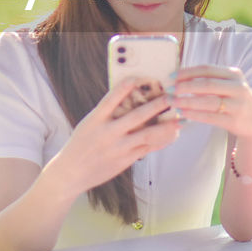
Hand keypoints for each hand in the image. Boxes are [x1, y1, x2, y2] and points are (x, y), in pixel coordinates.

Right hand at [44, 78, 181, 197]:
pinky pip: (147, 149)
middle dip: (156, 106)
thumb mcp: (89, 124)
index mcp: (95, 120)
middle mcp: (107, 133)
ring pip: (147, 135)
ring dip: (165, 127)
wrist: (71, 173)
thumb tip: (130, 99)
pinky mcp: (125, 160)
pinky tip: (172, 135)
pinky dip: (160, 141)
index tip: (138, 77)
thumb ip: (107, 113)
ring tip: (179, 119)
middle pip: (136, 116)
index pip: (111, 99)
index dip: (124, 87)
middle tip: (171, 97)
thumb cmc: (81, 144)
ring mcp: (118, 148)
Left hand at [172, 65, 251, 141]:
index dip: (187, 72)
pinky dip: (195, 114)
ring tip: (173, 102)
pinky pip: (211, 117)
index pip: (207, 69)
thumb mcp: (228, 85)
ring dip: (187, 101)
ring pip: (208, 101)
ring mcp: (238, 104)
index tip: (171, 77)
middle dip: (185, 86)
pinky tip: (183, 113)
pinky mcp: (234, 120)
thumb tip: (179, 78)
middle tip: (169, 90)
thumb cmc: (235, 100)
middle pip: (207, 84)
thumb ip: (209, 80)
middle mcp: (238, 87)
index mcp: (234, 74)